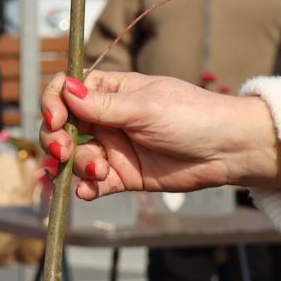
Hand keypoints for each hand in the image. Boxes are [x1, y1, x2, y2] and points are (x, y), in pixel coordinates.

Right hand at [38, 71, 280, 197]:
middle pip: (62, 127)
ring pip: (75, 158)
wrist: (227, 151)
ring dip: (79, 166)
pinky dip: (87, 188)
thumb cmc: (193, 116)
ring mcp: (113, 148)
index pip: (66, 91)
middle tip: (65, 152)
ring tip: (101, 171)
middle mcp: (106, 118)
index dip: (54, 103)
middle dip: (57, 140)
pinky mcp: (122, 176)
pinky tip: (91, 191)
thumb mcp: (146, 107)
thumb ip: (103, 105)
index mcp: (110, 91)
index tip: (55, 118)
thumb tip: (66, 89)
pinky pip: (93, 184)